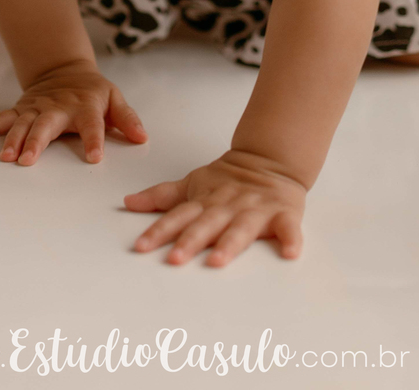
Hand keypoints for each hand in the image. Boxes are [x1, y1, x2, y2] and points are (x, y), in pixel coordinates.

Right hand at [0, 60, 146, 165]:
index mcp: (85, 106)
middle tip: (28, 160)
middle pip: (47, 124)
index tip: (94, 157)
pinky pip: (1, 118)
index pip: (93, 124)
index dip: (94, 140)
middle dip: (36, 141)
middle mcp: (58, 107)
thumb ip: (127, 118)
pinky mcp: (21, 109)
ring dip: (13, 139)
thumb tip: (142, 137)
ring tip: (5, 157)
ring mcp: (36, 108)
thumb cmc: (93, 91)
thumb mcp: (114, 99)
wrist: (65, 69)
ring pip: (22, 123)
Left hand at [125, 149, 305, 267]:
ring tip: (218, 260)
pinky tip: (290, 253)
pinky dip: (291, 239)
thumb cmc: (228, 179)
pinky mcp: (283, 214)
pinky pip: (289, 228)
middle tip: (174, 258)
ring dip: (230, 243)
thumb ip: (162, 196)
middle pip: (207, 223)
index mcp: (205, 200)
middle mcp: (228, 205)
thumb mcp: (193, 183)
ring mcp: (256, 209)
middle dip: (190, 240)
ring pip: (241, 227)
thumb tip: (127, 202)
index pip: (178, 216)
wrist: (271, 159)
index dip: (159, 230)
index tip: (141, 246)